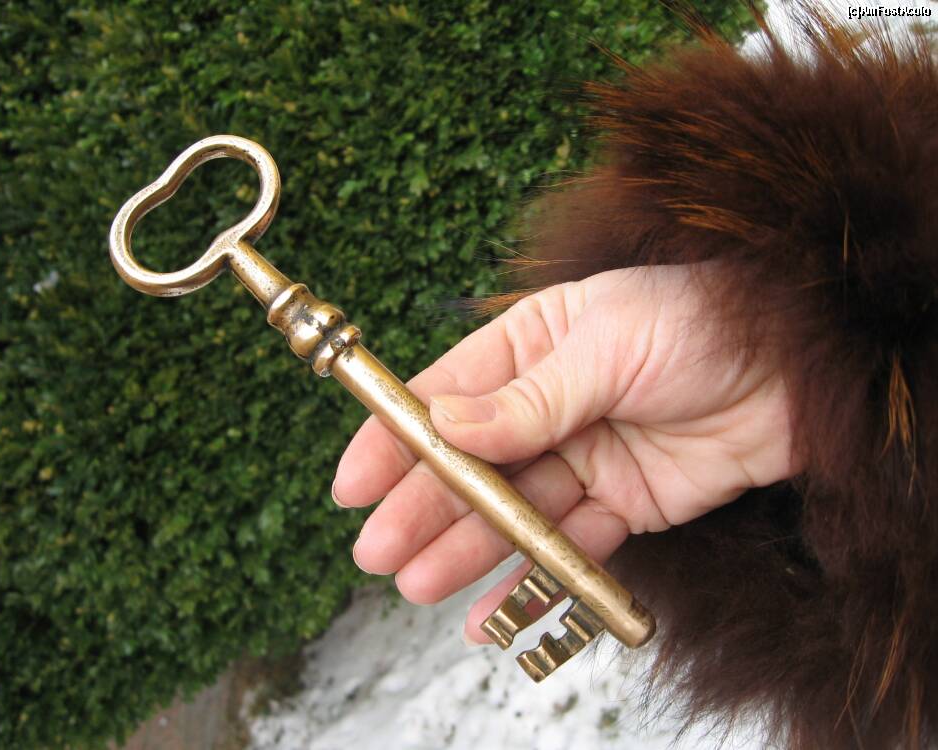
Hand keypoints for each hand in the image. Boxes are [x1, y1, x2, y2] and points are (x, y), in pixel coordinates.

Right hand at [332, 264, 799, 643]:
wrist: (800, 371)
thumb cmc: (703, 324)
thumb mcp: (607, 345)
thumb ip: (528, 397)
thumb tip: (445, 424)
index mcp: (530, 344)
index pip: (445, 395)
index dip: (395, 438)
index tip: (353, 482)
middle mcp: (546, 403)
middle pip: (470, 463)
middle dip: (422, 507)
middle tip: (378, 551)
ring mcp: (582, 457)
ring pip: (510, 511)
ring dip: (464, 548)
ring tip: (417, 583)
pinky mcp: (622, 504)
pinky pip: (567, 546)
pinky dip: (530, 579)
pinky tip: (487, 610)